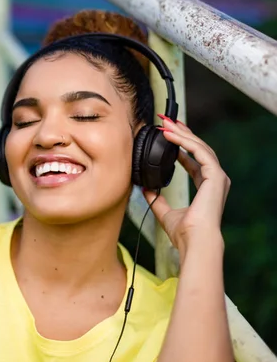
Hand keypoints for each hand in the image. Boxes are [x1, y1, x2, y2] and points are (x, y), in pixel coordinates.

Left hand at [142, 118, 230, 256]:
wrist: (194, 240)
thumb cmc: (183, 232)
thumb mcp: (164, 212)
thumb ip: (157, 199)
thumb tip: (145, 189)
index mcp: (206, 187)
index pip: (194, 160)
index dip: (181, 147)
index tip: (167, 136)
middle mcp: (215, 180)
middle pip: (198, 149)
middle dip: (181, 133)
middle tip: (165, 121)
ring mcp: (217, 177)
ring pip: (199, 147)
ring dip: (182, 133)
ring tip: (166, 123)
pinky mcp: (215, 175)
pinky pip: (199, 152)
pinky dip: (185, 141)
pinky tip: (170, 135)